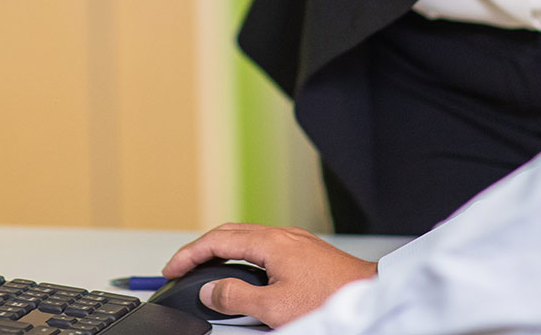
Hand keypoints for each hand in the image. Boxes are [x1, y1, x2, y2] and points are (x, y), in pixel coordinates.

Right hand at [162, 224, 376, 327]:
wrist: (370, 293)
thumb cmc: (330, 298)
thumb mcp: (274, 307)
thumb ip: (237, 298)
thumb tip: (211, 291)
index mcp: (270, 243)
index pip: (217, 241)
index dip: (189, 254)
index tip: (171, 269)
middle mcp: (281, 235)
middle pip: (229, 232)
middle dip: (200, 248)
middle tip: (181, 267)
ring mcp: (294, 240)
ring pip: (246, 237)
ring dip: (220, 250)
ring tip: (204, 269)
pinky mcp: (304, 251)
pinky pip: (262, 245)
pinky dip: (241, 255)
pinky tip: (241, 271)